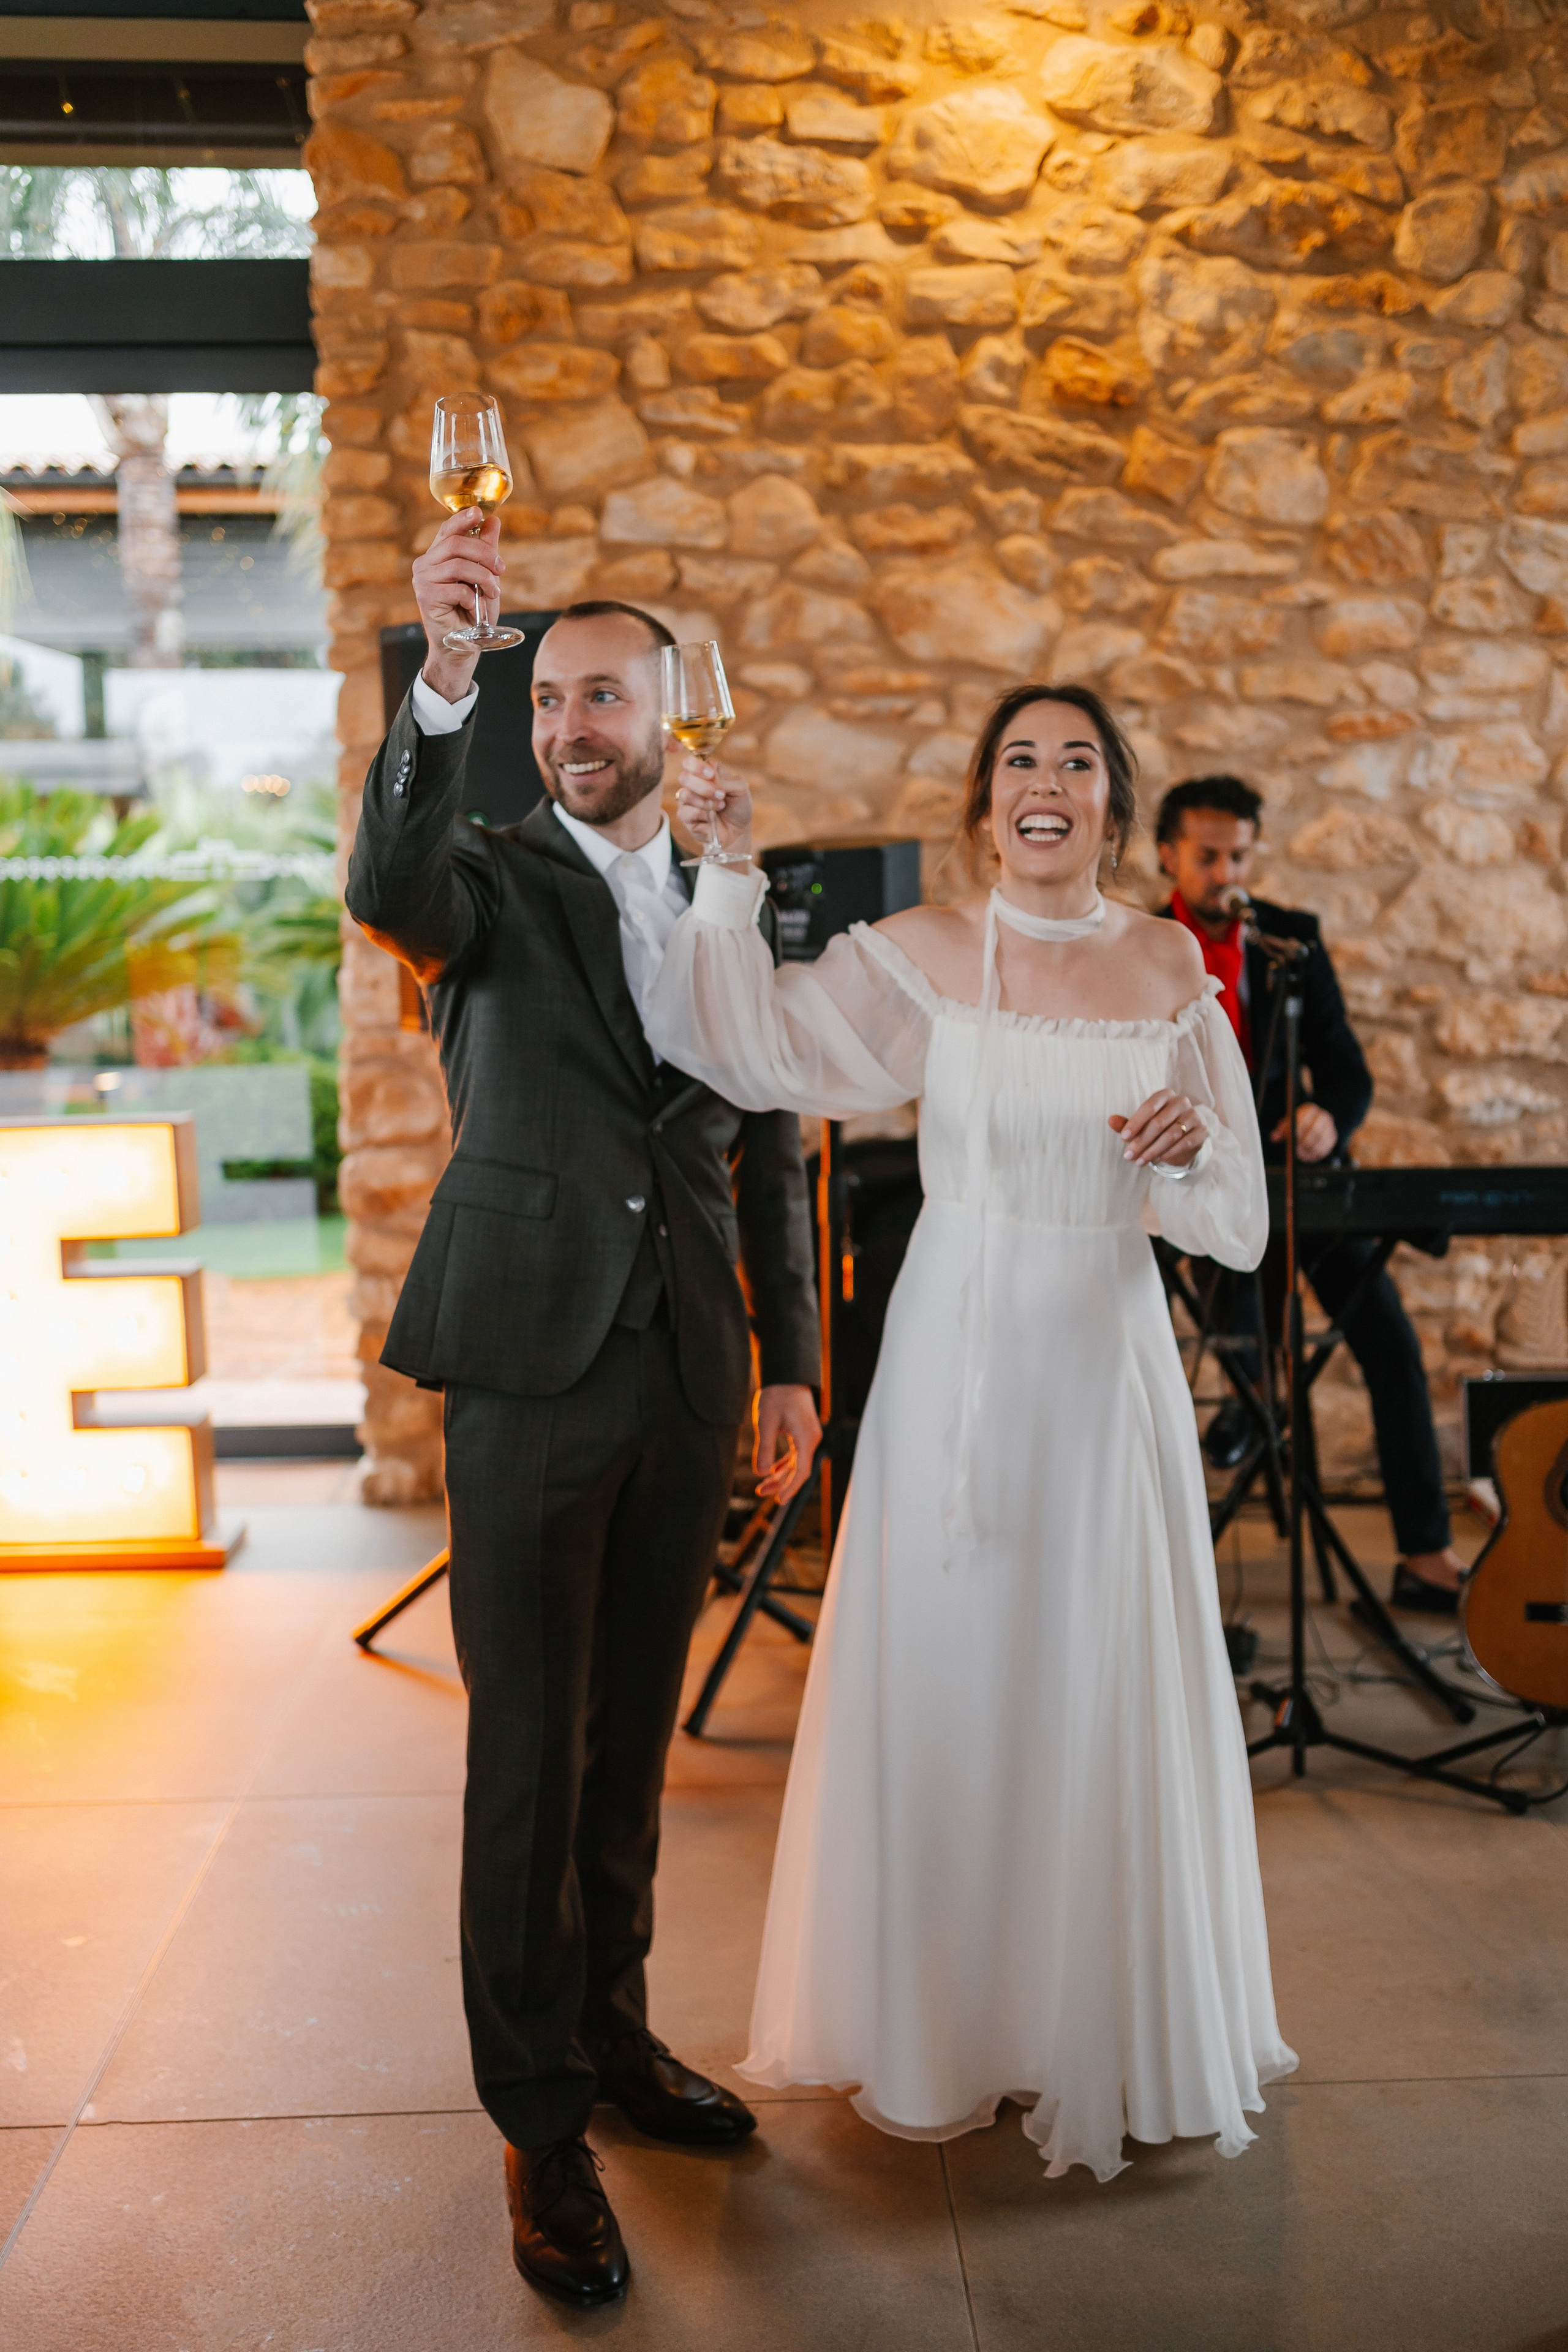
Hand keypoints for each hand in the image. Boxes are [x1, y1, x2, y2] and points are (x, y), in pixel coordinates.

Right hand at [412, 509, 502, 701]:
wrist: (462, 646)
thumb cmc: (471, 612)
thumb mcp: (484, 577)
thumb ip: (486, 550)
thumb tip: (493, 522)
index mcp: (437, 556)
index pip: (448, 531)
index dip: (462, 519)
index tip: (479, 511)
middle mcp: (425, 565)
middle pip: (456, 545)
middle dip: (485, 554)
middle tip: (501, 568)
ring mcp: (423, 581)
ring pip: (458, 566)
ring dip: (483, 578)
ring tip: (493, 592)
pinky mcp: (426, 598)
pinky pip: (457, 589)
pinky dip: (473, 599)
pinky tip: (476, 609)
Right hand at [675, 751, 754, 863]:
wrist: (738, 831)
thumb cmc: (738, 807)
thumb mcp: (740, 788)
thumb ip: (725, 779)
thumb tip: (710, 775)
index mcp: (705, 772)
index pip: (690, 761)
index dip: (697, 766)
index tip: (711, 775)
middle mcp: (693, 784)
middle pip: (684, 777)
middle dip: (704, 786)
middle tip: (721, 794)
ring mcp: (687, 801)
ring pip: (685, 795)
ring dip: (706, 802)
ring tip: (720, 806)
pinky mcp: (685, 816)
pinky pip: (686, 812)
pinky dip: (702, 814)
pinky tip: (711, 818)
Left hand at [754, 1383, 821, 1504]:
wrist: (786, 1373)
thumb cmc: (776, 1395)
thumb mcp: (766, 1422)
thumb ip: (765, 1449)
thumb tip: (762, 1474)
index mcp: (805, 1438)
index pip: (801, 1471)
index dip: (790, 1488)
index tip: (779, 1501)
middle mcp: (811, 1438)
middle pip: (799, 1470)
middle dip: (782, 1484)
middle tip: (762, 1493)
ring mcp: (808, 1435)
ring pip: (797, 1463)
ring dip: (782, 1475)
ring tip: (763, 1486)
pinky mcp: (803, 1431)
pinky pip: (796, 1453)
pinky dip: (785, 1464)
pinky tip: (773, 1470)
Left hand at [1109, 1089, 1204, 1168]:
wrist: (1184, 1136)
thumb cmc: (1157, 1127)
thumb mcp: (1141, 1124)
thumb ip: (1126, 1124)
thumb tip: (1110, 1120)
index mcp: (1165, 1095)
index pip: (1149, 1107)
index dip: (1135, 1122)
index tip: (1124, 1138)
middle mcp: (1181, 1102)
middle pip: (1159, 1122)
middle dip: (1141, 1141)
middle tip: (1128, 1156)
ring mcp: (1194, 1116)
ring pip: (1171, 1135)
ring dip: (1153, 1150)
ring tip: (1139, 1161)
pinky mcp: (1202, 1131)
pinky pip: (1185, 1143)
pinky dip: (1169, 1153)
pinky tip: (1156, 1161)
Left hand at [1271, 1103, 1336, 1162]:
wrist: (1311, 1124)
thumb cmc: (1297, 1125)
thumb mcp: (1288, 1124)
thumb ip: (1281, 1130)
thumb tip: (1274, 1137)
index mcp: (1310, 1109)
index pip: (1305, 1118)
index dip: (1299, 1130)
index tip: (1292, 1139)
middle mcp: (1322, 1116)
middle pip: (1315, 1130)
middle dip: (1305, 1141)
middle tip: (1296, 1150)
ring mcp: (1329, 1127)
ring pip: (1321, 1140)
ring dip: (1309, 1149)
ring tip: (1300, 1155)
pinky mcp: (1332, 1138)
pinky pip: (1325, 1147)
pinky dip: (1315, 1154)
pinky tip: (1307, 1157)